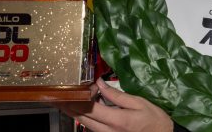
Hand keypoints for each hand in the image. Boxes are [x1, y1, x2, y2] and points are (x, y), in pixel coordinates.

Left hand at [54, 78, 172, 131]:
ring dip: (73, 113)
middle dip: (69, 106)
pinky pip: (91, 128)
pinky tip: (79, 111)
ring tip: (64, 102)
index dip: (78, 98)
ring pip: (84, 124)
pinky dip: (84, 118)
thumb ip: (117, 95)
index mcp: (117, 120)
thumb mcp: (139, 103)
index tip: (71, 88)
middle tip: (57, 96)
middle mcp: (108, 130)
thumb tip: (100, 84)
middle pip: (82, 118)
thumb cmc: (154, 119)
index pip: (90, 108)